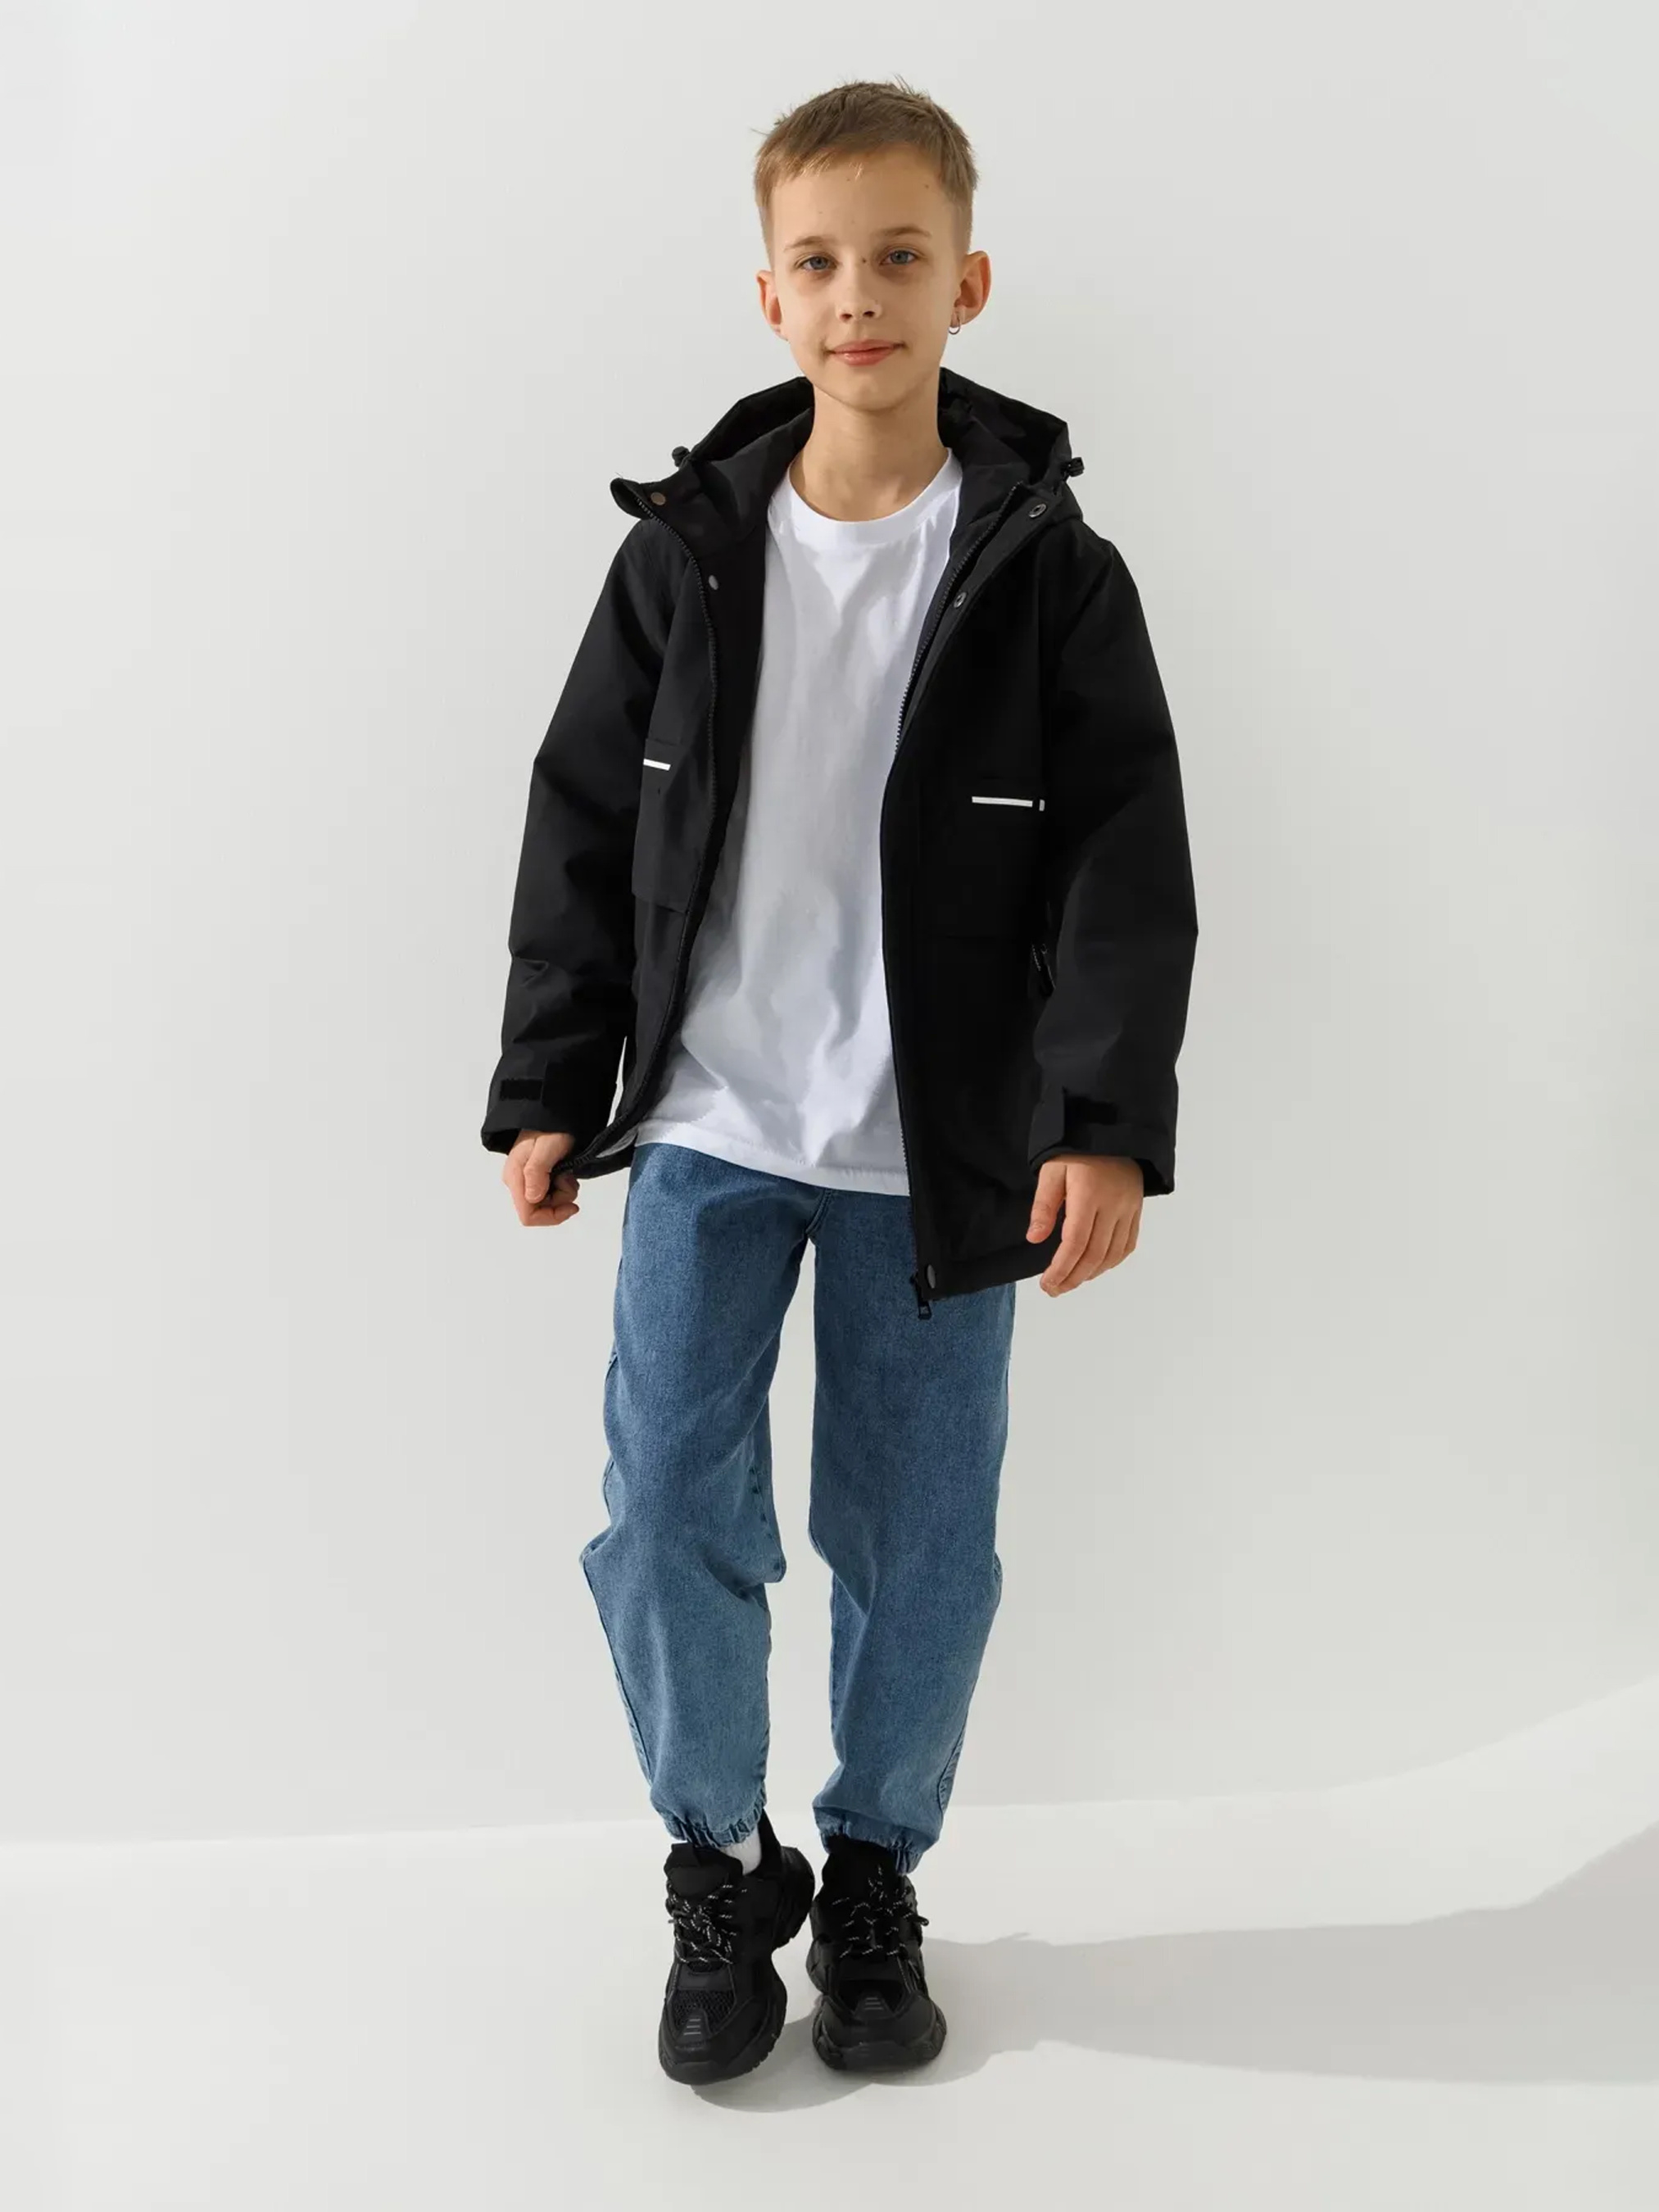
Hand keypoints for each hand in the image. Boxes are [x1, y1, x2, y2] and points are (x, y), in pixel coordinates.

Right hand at [503, 1129, 581, 1225]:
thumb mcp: (547, 1147)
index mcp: (515, 1178)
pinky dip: (562, 1187)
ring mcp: (526, 1180)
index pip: (528, 1216)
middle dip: (560, 1201)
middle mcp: (517, 1182)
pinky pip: (550, 1194)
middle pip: (539, 1211)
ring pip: (547, 1204)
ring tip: (567, 1171)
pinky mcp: (535, 1177)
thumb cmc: (550, 1126)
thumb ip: (537, 1172)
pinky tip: (565, 1172)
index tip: (572, 1206)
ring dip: (563, 1192)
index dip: (552, 1217)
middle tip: (568, 1178)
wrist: (553, 1112)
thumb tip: (532, 1197)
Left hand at [1025, 1154, 1142, 1293]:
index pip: (1075, 1243)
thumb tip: (1034, 1239)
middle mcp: (1113, 1205)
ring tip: (1071, 1281)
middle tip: (1054, 1289)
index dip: (1061, 1268)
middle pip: (1094, 1254)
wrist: (1112, 1129)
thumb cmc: (1076, 1148)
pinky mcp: (1137, 1209)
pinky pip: (1128, 1244)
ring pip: (1113, 1253)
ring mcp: (1129, 1208)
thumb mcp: (1051, 1170)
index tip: (1047, 1283)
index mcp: (1089, 1195)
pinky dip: (1112, 1261)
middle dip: (1073, 1277)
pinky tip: (1096, 1268)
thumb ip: (1044, 1205)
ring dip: (1092, 1273)